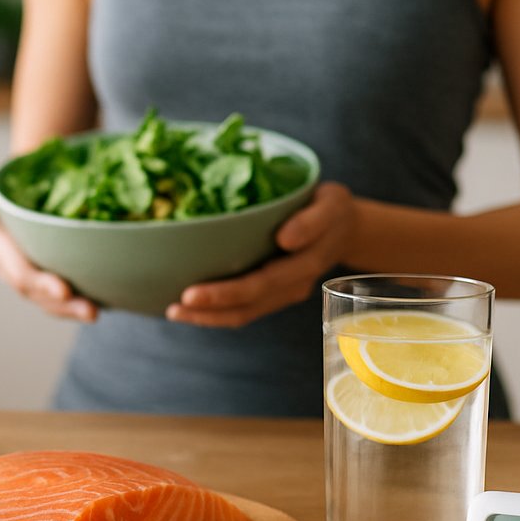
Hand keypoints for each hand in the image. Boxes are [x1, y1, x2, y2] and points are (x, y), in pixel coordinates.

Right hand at [0, 183, 96, 321]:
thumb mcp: (2, 176)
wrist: (38, 180)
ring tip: (97, 313)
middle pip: (37, 294)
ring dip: (73, 310)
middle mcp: (14, 268)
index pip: (18, 271)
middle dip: (62, 305)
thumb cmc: (20, 176)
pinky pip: (66, 296)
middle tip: (92, 311)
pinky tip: (107, 304)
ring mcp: (34, 276)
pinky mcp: (54, 278)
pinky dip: (82, 301)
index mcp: (1, 247)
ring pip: (51, 302)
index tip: (64, 289)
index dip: (39, 283)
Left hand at [167, 182, 356, 327]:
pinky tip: (191, 307)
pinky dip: (218, 311)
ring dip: (208, 317)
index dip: (226, 293)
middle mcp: (294, 285)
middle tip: (173, 308)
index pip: (261, 284)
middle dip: (209, 309)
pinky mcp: (274, 292)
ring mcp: (283, 292)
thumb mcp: (333, 204)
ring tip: (173, 312)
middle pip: (248, 305)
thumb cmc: (334, 210)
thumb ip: (312, 220)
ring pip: (245, 313)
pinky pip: (246, 308)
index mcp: (306, 264)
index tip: (191, 294)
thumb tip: (284, 238)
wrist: (346, 228)